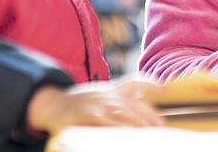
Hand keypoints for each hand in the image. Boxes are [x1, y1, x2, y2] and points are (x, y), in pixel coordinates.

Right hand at [27, 78, 162, 133]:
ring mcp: (96, 104)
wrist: (52, 104)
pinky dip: (116, 129)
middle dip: (149, 113)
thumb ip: (117, 99)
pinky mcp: (87, 115)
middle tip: (161, 124)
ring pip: (122, 111)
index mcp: (110, 88)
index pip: (134, 81)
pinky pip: (105, 122)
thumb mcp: (100, 96)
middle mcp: (106, 94)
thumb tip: (139, 104)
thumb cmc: (79, 104)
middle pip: (132, 101)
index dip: (150, 83)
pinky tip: (125, 136)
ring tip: (149, 131)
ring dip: (137, 121)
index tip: (165, 89)